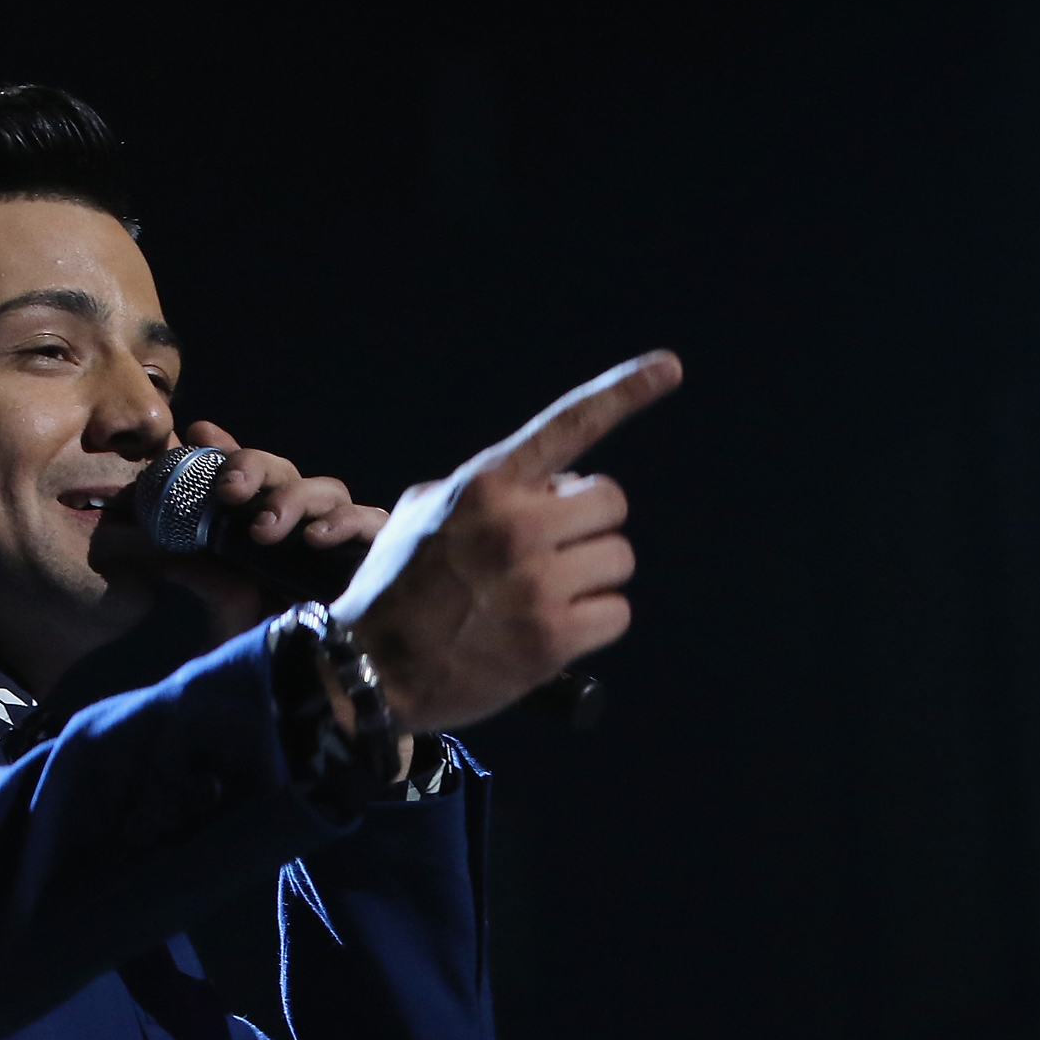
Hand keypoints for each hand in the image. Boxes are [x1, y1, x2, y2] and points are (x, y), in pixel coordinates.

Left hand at [153, 421, 388, 638]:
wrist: (319, 686)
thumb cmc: (275, 645)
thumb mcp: (230, 613)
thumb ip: (208, 583)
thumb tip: (171, 561)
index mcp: (262, 524)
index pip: (245, 476)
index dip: (225, 450)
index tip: (200, 435)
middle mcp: (301, 522)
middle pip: (282, 472)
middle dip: (254, 468)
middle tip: (228, 491)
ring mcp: (340, 534)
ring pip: (324, 490)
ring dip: (292, 500)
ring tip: (263, 529)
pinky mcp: (376, 552)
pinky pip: (371, 521)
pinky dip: (345, 523)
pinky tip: (316, 537)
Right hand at [330, 352, 682, 732]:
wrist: (369, 671)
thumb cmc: (396, 590)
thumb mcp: (421, 514)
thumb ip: (484, 490)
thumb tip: (547, 486)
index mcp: (484, 485)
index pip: (569, 425)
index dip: (626, 392)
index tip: (670, 368)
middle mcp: (515, 525)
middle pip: (610, 502)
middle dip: (588, 526)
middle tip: (552, 552)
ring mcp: (536, 583)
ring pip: (619, 559)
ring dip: (591, 577)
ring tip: (543, 596)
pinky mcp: (552, 639)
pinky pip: (616, 613)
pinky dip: (594, 623)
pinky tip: (552, 630)